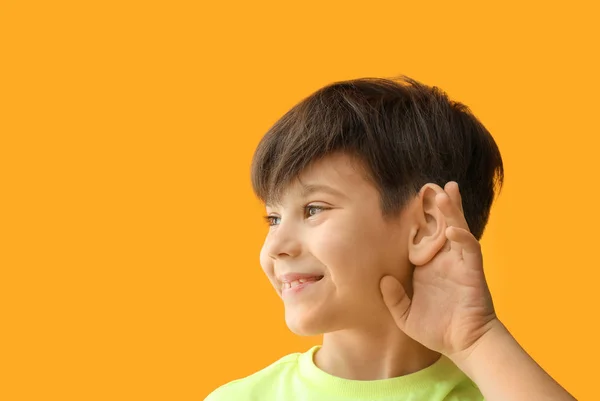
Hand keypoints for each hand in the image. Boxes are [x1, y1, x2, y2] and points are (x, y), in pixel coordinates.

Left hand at [380, 182, 497, 358]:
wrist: (464, 344)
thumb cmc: (436, 330)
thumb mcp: (405, 315)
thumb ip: (393, 298)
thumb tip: (383, 280)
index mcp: (427, 266)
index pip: (422, 236)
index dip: (417, 219)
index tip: (407, 200)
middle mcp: (443, 260)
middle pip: (441, 225)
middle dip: (438, 205)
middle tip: (431, 184)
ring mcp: (459, 263)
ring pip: (457, 230)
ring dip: (452, 211)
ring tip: (444, 192)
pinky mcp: (472, 272)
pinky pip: (470, 250)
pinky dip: (462, 238)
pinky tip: (452, 229)